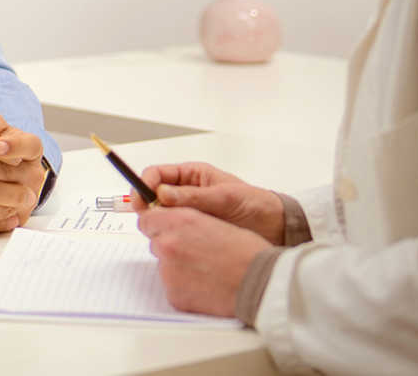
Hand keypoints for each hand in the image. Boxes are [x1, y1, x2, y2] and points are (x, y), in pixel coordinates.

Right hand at [129, 161, 283, 244]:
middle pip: (152, 196)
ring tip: (168, 232)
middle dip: (147, 206)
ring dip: (159, 223)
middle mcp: (185, 192)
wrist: (275, 227)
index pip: (156, 175)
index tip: (141, 199)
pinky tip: (177, 242)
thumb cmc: (253, 204)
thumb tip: (161, 194)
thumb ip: (193, 196)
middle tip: (149, 220)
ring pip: (160, 216)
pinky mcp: (193, 231)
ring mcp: (188, 212)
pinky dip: (170, 236)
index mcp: (191, 175)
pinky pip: (173, 232)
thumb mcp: (224, 197)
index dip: (144, 185)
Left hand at [138, 206, 270, 316]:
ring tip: (205, 270)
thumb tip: (168, 222)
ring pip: (163, 266)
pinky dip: (184, 286)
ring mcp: (168, 272)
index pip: (147, 219)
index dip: (157, 224)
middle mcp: (168, 244)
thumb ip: (184, 219)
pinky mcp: (174, 294)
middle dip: (169, 245)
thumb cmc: (245, 251)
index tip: (164, 228)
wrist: (260, 282)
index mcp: (178, 221)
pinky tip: (206, 284)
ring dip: (177, 266)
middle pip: (155, 243)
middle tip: (194, 251)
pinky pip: (172, 287)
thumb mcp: (212, 220)